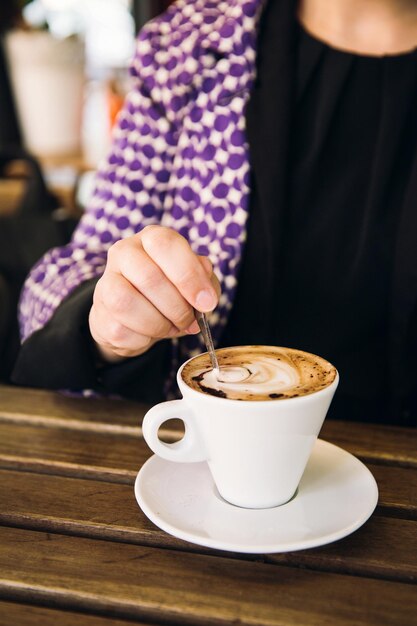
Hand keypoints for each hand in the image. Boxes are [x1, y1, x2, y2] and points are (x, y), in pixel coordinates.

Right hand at [89, 226, 219, 362]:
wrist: (138, 318)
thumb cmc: (171, 292)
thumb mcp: (195, 280)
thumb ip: (204, 278)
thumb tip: (204, 284)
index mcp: (151, 238)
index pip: (166, 245)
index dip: (189, 276)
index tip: (207, 303)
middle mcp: (124, 252)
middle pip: (149, 277)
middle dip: (177, 307)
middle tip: (190, 321)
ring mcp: (107, 282)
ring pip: (127, 303)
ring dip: (159, 324)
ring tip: (171, 326)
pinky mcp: (100, 313)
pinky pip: (122, 330)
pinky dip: (144, 338)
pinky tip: (150, 333)